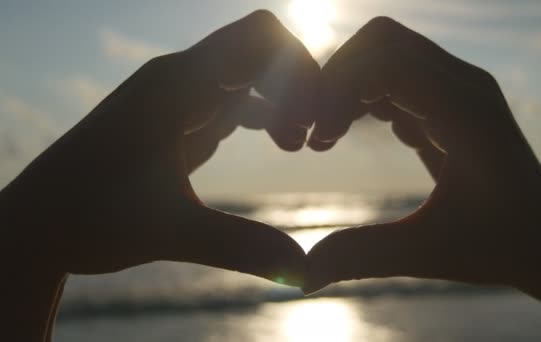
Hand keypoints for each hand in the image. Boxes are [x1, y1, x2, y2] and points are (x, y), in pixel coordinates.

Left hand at [2, 10, 317, 283]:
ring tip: (297, 144)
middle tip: (312, 139)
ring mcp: (179, 97)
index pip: (261, 37)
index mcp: (178, 84)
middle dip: (300, 87)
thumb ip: (241, 246)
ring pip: (251, 75)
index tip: (311, 123)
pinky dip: (265, 113)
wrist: (39, 224)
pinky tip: (278, 143)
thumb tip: (306, 270)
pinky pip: (236, 97)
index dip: (301, 68)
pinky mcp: (179, 118)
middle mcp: (180, 78)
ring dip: (284, 101)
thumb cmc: (91, 218)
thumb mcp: (171, 232)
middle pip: (263, 51)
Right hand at [306, 17, 540, 290]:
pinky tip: (351, 133)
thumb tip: (302, 275)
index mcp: (467, 115)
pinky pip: (392, 72)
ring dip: (345, 85)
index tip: (317, 141)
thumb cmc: (498, 246)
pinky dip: (361, 94)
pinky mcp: (447, 97)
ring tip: (326, 137)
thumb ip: (362, 256)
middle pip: (381, 42)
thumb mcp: (427, 253)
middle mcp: (465, 86)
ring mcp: (458, 87)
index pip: (388, 64)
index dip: (338, 91)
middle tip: (314, 134)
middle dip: (335, 79)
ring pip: (384, 50)